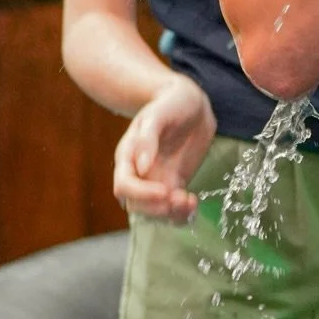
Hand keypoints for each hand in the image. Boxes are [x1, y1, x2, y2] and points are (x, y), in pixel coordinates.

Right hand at [114, 75, 216, 221]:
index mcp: (127, 156)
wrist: (191, 104)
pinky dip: (182, 214)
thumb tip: (141, 167)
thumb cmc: (171, 103)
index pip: (124, 185)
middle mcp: (138, 173)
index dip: (141, 194)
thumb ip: (148, 138)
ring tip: (190, 203)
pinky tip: (194, 204)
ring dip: (171, 215)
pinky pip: (172, 208)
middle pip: (137, 205)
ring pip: (155, 212)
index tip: (164, 192)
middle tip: (181, 199)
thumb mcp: (158, 114)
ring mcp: (156, 181)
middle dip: (157, 209)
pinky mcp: (174, 184)